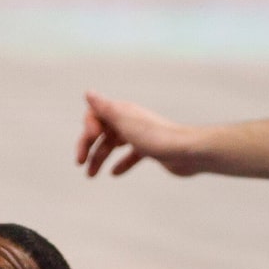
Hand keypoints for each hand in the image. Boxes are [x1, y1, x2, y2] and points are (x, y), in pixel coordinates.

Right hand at [76, 92, 199, 176]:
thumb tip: (88, 92)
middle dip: (88, 147)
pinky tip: (115, 174)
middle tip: (80, 163)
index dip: (87, 128)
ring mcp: (139, 136)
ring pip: (113, 146)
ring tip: (91, 175)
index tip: (90, 139)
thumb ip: (105, 108)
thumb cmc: (156, 137)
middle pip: (101, 133)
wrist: (189, 152)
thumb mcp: (125, 121)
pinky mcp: (149, 149)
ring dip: (100, 158)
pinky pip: (130, 156)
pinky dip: (121, 164)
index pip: (94, 116)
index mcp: (122, 112)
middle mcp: (129, 121)